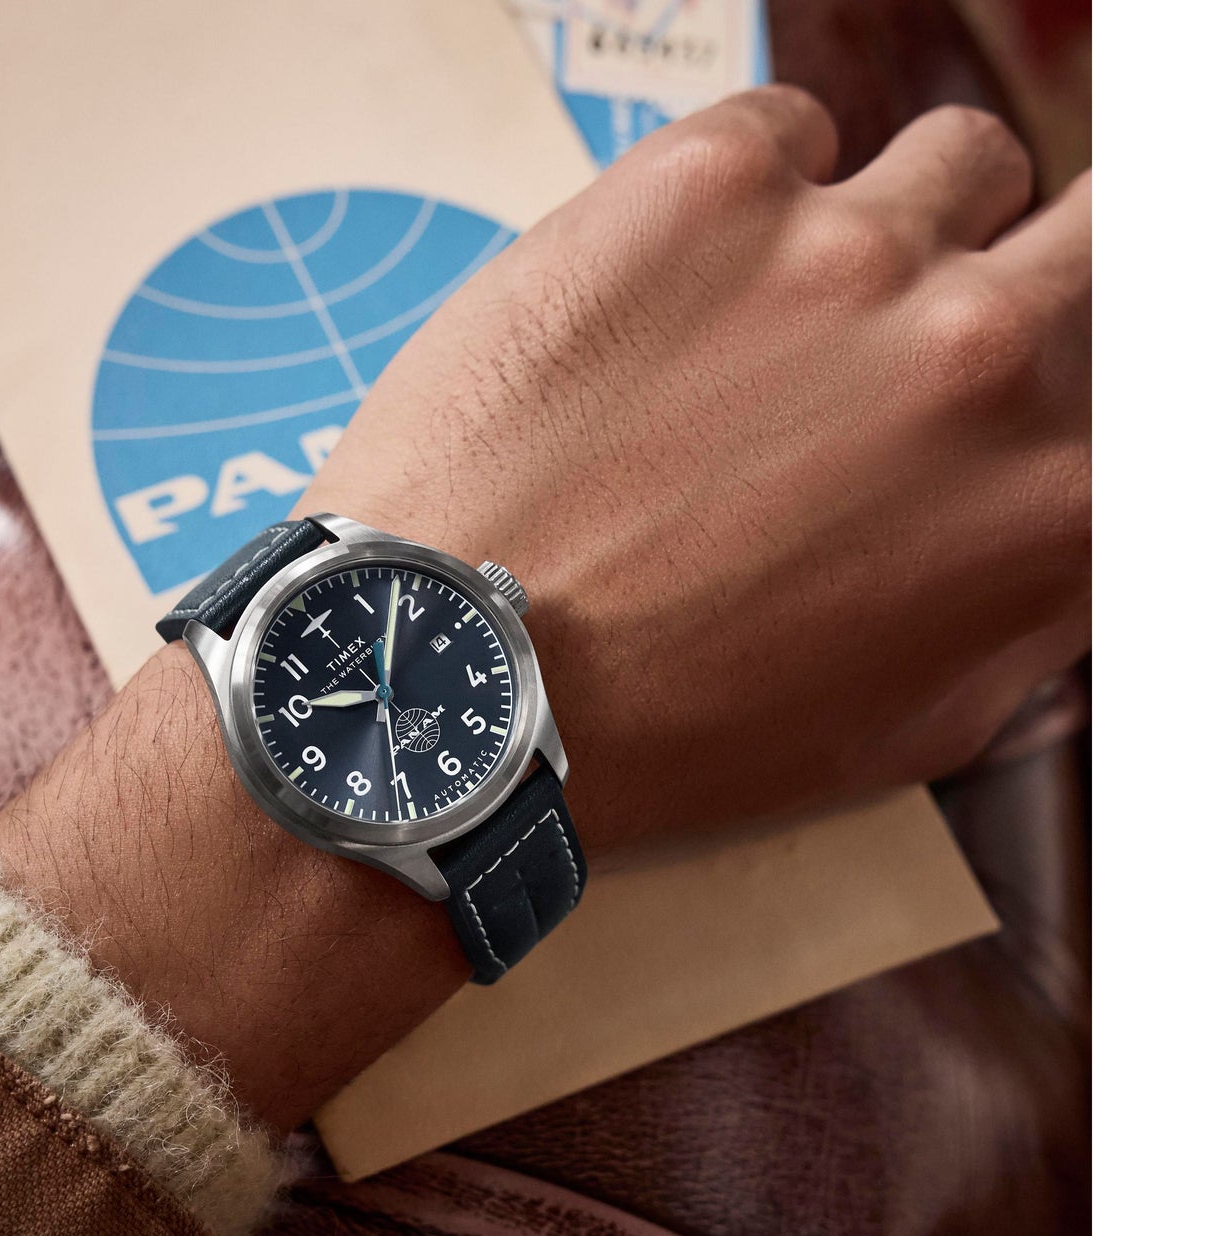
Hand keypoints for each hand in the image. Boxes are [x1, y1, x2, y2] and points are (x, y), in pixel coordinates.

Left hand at [0, 90, 1089, 1126]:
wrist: (459, 677)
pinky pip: (791, 132)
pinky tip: (677, 289)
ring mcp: (848, 253)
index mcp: (1051, 504)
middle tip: (928, 327)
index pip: (1150, 363)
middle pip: (1096, 227)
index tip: (1042, 360)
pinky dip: (752, 198)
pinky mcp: (706, 187)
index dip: (1094, 361)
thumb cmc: (665, 729)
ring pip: (950, 166)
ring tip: (775, 325)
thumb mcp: (899, 727)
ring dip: (892, 233)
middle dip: (1032, 272)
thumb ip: (1028, 611)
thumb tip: (1072, 524)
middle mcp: (983, 357)